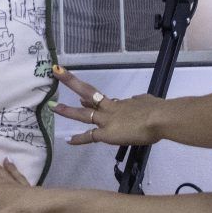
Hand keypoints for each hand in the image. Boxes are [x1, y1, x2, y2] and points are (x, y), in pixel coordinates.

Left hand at [48, 65, 165, 147]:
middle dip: (71, 82)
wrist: (158, 118)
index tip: (81, 99)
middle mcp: (110, 108)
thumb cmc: (157, 110)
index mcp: (121, 103)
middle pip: (88, 93)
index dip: (90, 100)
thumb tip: (138, 99)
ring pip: (83, 114)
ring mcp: (107, 120)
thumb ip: (140, 101)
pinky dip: (79, 139)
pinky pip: (90, 136)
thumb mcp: (147, 101)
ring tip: (52, 106)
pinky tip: (68, 141)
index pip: (102, 101)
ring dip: (67, 111)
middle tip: (57, 72)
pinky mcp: (107, 134)